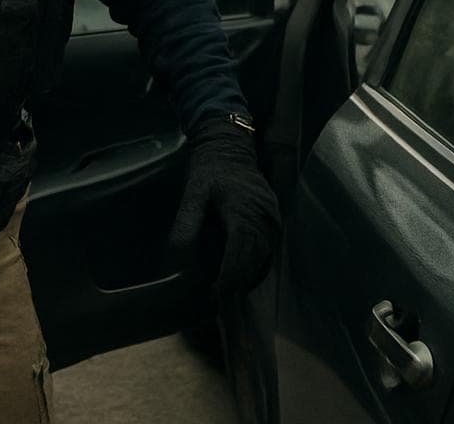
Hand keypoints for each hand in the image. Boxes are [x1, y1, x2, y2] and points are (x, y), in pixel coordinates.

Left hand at [167, 119, 280, 293]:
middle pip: (254, 261)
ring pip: (264, 259)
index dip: (229, 278)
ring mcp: (273, 220)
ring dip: (248, 279)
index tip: (217, 296)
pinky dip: (254, 266)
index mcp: (242, 211)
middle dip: (238, 286)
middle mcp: (263, 218)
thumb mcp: (192, 193)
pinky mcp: (275, 220)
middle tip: (221, 307)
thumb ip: (186, 223)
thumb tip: (178, 257)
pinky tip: (240, 277)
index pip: (239, 253)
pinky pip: (268, 250)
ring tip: (229, 298)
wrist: (230, 146)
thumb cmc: (209, 170)